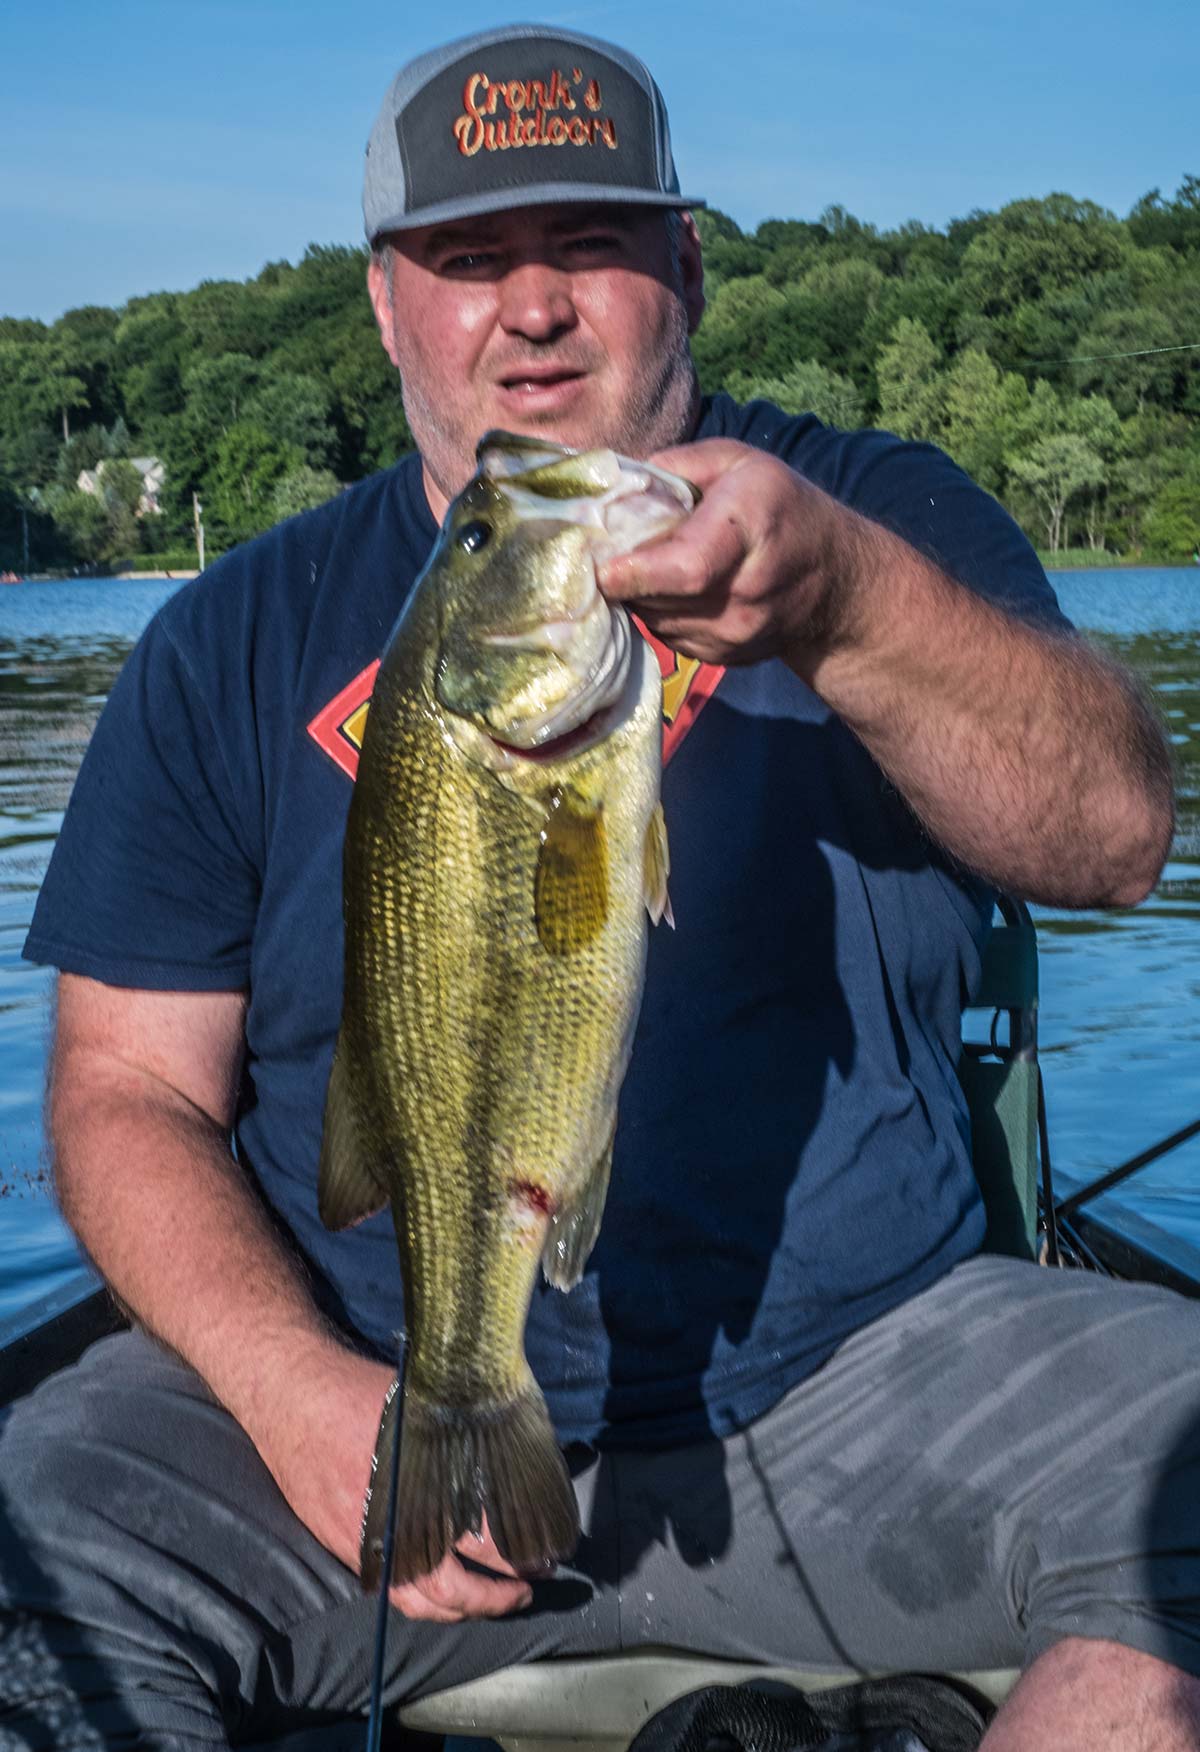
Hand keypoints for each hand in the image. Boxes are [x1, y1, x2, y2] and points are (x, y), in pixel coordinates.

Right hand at [252, 1344, 537, 1621]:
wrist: (294, 1400)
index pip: (485, 1541)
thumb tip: (520, 1446)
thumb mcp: (424, 1402)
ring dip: (467, 1607)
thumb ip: (467, 1430)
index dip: (522, 1552)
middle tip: (533, 1582)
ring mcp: (370, 1546)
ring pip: (425, 1602)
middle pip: (458, 1585)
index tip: (550, 1550)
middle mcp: (396, 1527)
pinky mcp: (349, 1551)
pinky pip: (394, 1593)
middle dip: (501, 1592)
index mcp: (423, 1490)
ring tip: (501, 1598)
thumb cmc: (362, 1392)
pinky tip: (450, 1597)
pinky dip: (427, 1604)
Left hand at [598, 438, 863, 673]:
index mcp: (752, 527)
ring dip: (639, 595)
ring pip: (656, 620)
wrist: (836, 581)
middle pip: (659, 597)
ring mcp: (737, 633)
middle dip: (624, 577)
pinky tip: (670, 589)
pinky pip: (667, 636)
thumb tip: (614, 488)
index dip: (637, 572)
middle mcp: (747, 590)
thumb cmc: (780, 507)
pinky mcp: (724, 658)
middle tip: (606, 551)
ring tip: (645, 564)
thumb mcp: (738, 462)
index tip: (601, 569)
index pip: (686, 568)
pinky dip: (657, 613)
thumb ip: (676, 466)